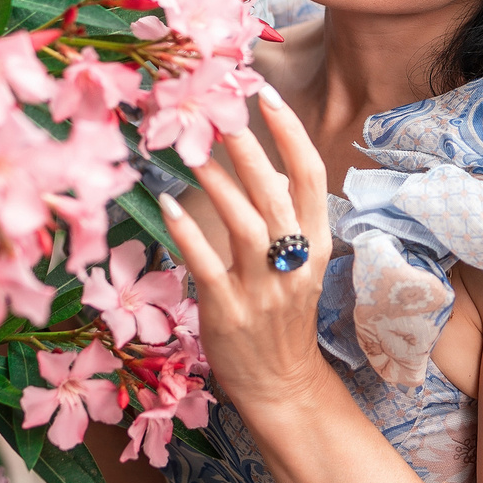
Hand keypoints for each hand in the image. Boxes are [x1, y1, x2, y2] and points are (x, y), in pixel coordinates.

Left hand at [159, 87, 335, 414]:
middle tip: (223, 112)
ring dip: (217, 183)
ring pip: (244, 224)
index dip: (291, 133)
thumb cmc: (284, 320)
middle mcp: (295, 264)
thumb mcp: (299, 266)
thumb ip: (288, 220)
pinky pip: (206, 264)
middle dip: (250, 149)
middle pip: (277, 194)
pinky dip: (187, 233)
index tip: (267, 95)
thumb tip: (270, 172)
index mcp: (317, 246)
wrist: (282, 387)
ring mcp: (263, 290)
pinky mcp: (229, 312)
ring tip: (190, 150)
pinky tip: (166, 206)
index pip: (312, 177)